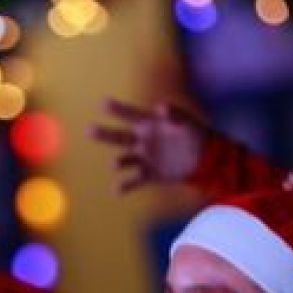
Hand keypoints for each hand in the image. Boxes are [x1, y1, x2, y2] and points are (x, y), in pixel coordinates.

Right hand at [90, 98, 205, 192]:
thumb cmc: (194, 134)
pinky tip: (117, 190)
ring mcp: (144, 158)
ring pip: (126, 159)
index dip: (118, 109)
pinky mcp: (150, 174)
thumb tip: (161, 107)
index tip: (103, 103)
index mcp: (149, 124)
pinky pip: (134, 180)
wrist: (203, 158)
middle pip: (119, 137)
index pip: (130, 115)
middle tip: (89, 130)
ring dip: (119, 161)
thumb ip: (175, 114)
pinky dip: (125, 186)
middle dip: (104, 134)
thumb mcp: (188, 121)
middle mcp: (142, 140)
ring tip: (115, 164)